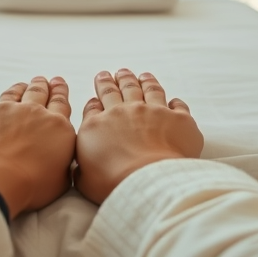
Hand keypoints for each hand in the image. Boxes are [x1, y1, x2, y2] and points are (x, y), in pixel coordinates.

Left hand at [0, 76, 75, 218]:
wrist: (2, 177)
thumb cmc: (33, 183)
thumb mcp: (61, 179)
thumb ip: (63, 164)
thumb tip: (62, 163)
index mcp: (57, 126)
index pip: (60, 103)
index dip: (60, 93)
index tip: (59, 84)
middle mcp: (34, 112)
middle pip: (39, 93)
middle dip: (41, 85)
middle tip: (42, 80)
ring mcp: (7, 110)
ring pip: (13, 93)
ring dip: (17, 88)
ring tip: (20, 85)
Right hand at [74, 69, 202, 204]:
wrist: (148, 180)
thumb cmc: (113, 183)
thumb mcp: (85, 179)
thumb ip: (82, 169)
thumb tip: (80, 169)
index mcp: (99, 124)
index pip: (94, 106)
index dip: (96, 99)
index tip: (97, 94)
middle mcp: (124, 111)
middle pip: (118, 90)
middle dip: (114, 80)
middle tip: (114, 73)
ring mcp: (153, 111)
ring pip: (147, 89)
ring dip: (144, 80)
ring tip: (142, 75)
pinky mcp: (178, 119)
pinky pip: (178, 105)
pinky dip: (175, 102)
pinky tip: (174, 101)